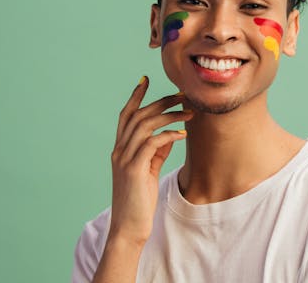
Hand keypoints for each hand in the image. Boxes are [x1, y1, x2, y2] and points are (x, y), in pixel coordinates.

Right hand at [107, 76, 191, 245]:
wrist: (128, 228)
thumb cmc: (140, 201)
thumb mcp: (148, 171)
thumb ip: (155, 152)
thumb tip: (170, 134)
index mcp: (120, 150)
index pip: (125, 116)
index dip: (135, 96)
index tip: (145, 80)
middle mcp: (119, 151)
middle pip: (138, 116)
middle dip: (160, 101)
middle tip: (182, 95)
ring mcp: (125, 160)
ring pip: (145, 126)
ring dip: (168, 115)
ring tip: (189, 112)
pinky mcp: (134, 170)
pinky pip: (152, 144)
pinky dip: (167, 135)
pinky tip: (182, 133)